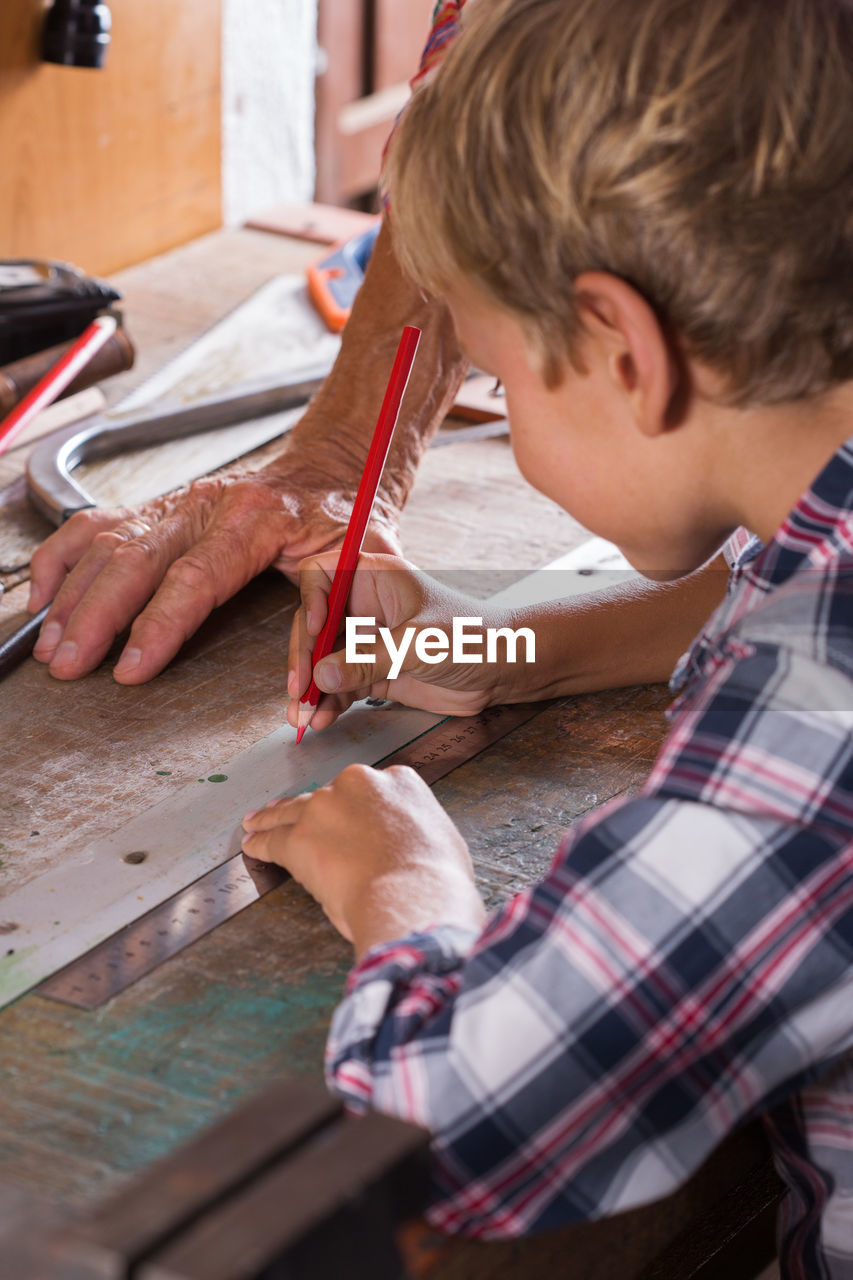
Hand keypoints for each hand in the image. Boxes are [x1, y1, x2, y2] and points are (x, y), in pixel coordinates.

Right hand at [27, 461, 399, 683]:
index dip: (159, 623)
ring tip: (51, 644)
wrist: (334, 467)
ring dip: (71, 594)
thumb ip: (341, 620)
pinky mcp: (160, 508)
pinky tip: (44, 597)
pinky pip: (97, 525)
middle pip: (135, 559)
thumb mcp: (364, 563)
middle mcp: (207, 505)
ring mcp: (177, 502)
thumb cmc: (347, 518)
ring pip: (107, 541)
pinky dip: (63, 558)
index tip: (131, 666)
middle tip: (70, 665)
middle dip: (94, 616)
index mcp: (257, 520)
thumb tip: (315, 684)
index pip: (196, 576)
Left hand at [241, 763, 485, 956]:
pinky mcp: (299, 836)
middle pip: (326, 796)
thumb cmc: (436, 880)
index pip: (370, 789)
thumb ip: (417, 830)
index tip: (349, 817)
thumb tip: (408, 846)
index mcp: (399, 781)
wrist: (413, 896)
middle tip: (294, 815)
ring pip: (292, 811)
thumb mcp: (441, 839)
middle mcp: (359, 784)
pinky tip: (253, 846)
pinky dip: (260, 844)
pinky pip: (273, 839)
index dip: (356, 807)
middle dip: (312, 810)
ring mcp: (326, 807)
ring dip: (272, 819)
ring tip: (257, 823)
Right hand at [287, 552, 520, 732]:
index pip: (323, 575)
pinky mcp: (375, 672)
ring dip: (311, 688)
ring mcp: (369, 640)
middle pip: (315, 624)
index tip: (315, 629)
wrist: (506, 668)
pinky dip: (328, 702)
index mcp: (376, 578)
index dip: (311, 599)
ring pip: (323, 660)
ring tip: (303, 716)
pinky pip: (341, 685)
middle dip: (304, 658)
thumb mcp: (420, 644)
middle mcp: (366, 605)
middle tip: (299, 690)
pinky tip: (321, 719)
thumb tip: (322, 675)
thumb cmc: (474, 636)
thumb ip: (370, 660)